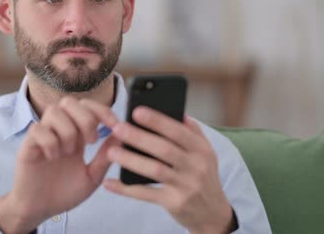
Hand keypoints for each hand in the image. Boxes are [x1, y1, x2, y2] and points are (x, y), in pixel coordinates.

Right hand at [0, 97, 119, 233]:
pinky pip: (37, 129)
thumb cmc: (63, 194)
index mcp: (76, 135)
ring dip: (67, 130)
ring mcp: (42, 136)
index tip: (115, 125)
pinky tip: (52, 157)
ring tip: (68, 152)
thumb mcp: (91, 177)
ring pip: (54, 111)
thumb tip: (121, 135)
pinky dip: (49, 141)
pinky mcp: (28, 145)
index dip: (102, 110)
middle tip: (90, 141)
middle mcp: (59, 131)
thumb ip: (104, 157)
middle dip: (85, 118)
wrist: (39, 211)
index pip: (87, 107)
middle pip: (69, 102)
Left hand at [103, 107, 234, 233]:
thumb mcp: (206, 153)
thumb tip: (175, 110)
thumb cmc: (203, 176)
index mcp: (202, 149)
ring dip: (130, 160)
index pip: (179, 131)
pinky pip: (147, 194)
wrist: (213, 213)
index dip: (157, 121)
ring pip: (154, 170)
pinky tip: (110, 183)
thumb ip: (192, 132)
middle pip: (164, 149)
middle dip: (139, 137)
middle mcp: (196, 166)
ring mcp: (186, 186)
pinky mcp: (175, 203)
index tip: (137, 111)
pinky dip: (126, 189)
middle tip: (117, 128)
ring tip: (111, 152)